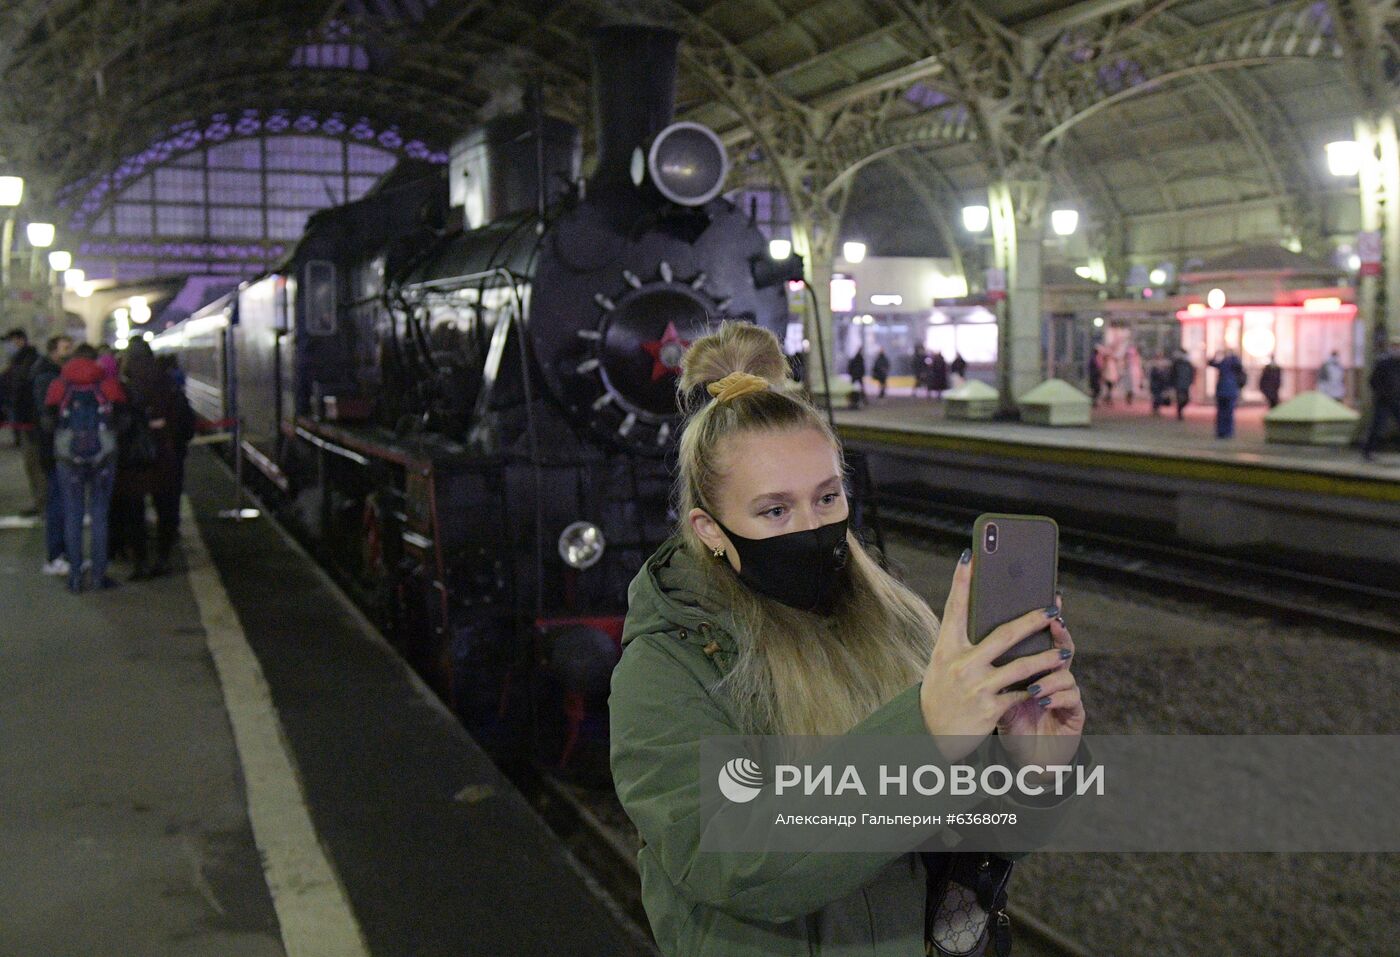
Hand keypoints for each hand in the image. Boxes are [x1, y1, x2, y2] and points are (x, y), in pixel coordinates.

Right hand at [920, 552, 1068, 760]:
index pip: (954, 608)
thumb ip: (963, 645)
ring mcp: (975, 686)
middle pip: (1003, 635)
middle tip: (1052, 608)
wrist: (930, 734)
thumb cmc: (941, 693)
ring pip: (1020, 666)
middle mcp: (960, 664)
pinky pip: (1020, 695)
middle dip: (1032, 619)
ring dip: (1046, 658)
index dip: (961, 581)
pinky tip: (1050, 685)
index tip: (970, 556)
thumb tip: (992, 621)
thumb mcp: (942, 665)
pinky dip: (1036, 689)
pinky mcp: (989, 708)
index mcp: (946, 648)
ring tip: (1063, 652)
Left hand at [995, 604, 1084, 771]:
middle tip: (1051, 618)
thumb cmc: (1008, 722)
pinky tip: (1041, 697)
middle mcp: (1052, 675)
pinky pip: (1072, 698)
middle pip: (1058, 645)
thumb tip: (965, 638)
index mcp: (1031, 666)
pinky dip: (1056, 696)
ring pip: (1066, 672)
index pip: (1036, 637)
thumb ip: (988, 668)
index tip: (1041, 596)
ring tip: (1033, 679)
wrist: (1024, 759)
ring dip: (1050, 673)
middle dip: (1056, 630)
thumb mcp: (994, 693)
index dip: (1038, 617)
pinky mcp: (1075, 713)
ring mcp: (1066, 693)